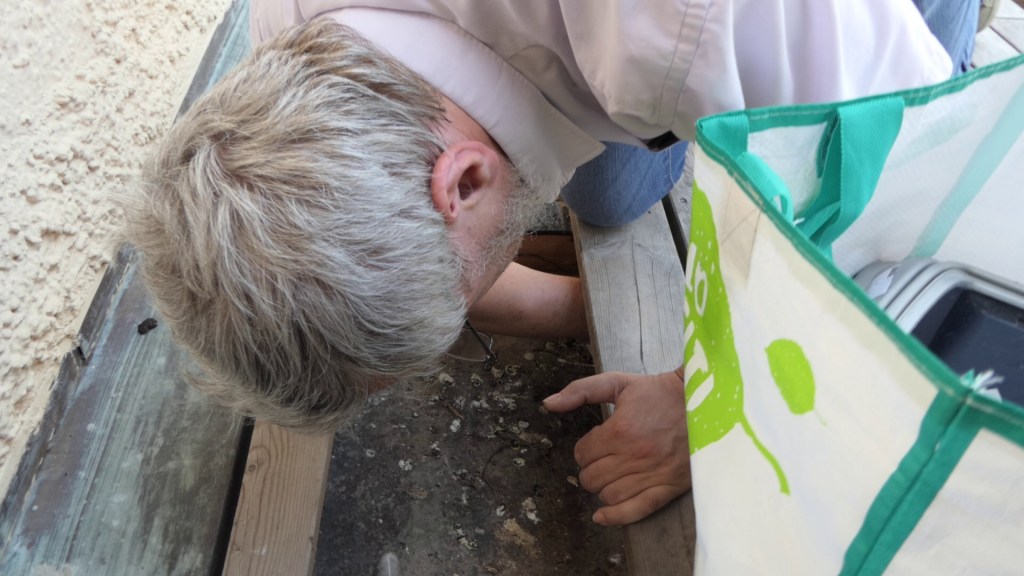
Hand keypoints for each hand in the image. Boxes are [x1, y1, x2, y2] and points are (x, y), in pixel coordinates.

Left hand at [543, 370, 690, 525]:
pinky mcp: (668, 487)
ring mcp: (652, 474)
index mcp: (620, 430)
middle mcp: (634, 456)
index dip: (584, 449)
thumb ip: (581, 391)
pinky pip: (636, 510)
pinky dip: (615, 517)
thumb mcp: (619, 382)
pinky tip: (602, 515)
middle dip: (590, 469)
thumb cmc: (659, 392)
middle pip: (592, 478)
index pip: (583, 453)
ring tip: (610, 476)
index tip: (595, 443)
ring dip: (602, 488)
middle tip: (601, 460)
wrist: (704, 403)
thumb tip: (548, 403)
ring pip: (609, 495)